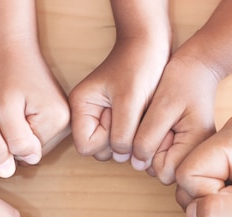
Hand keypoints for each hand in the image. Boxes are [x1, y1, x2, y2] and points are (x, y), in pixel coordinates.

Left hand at [0, 42, 69, 164]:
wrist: (15, 48)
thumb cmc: (7, 73)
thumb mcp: (5, 108)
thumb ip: (17, 138)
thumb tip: (30, 161)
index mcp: (58, 121)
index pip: (29, 154)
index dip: (9, 143)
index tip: (2, 119)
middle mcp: (68, 122)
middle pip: (35, 151)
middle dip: (16, 140)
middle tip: (4, 115)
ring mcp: (65, 118)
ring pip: (36, 144)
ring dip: (19, 134)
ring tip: (10, 111)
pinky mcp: (59, 115)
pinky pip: (38, 134)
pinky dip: (24, 128)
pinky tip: (16, 111)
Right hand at [69, 37, 168, 161]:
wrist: (152, 44)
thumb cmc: (139, 65)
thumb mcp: (130, 99)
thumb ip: (122, 132)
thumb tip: (121, 157)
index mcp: (80, 107)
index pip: (86, 147)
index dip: (107, 140)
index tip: (120, 115)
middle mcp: (87, 116)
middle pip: (100, 152)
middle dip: (120, 141)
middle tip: (132, 113)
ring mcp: (103, 119)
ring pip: (115, 150)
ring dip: (132, 139)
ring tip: (140, 113)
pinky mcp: (118, 121)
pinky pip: (127, 142)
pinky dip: (139, 135)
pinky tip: (145, 117)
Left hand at [131, 51, 218, 184]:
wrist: (196, 67)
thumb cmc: (181, 80)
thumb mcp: (162, 105)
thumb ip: (148, 138)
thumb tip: (138, 164)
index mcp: (197, 146)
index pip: (164, 172)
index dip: (151, 153)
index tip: (158, 127)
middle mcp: (196, 154)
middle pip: (160, 171)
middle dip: (150, 151)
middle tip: (157, 120)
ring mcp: (190, 151)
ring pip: (157, 164)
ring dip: (150, 145)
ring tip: (158, 119)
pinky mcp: (182, 146)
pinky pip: (160, 153)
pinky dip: (153, 141)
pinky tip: (159, 122)